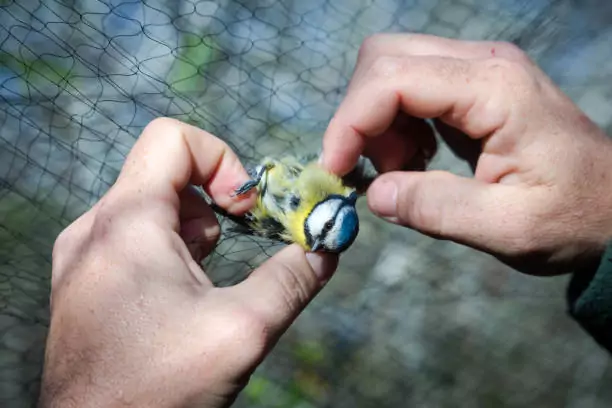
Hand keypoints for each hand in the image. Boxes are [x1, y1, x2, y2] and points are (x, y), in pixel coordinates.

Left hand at [39, 118, 337, 407]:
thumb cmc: (159, 390)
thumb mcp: (243, 330)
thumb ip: (294, 278)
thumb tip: (328, 247)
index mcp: (127, 222)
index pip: (172, 138)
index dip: (222, 160)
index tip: (246, 209)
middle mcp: (95, 228)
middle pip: (165, 172)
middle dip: (216, 200)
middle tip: (242, 239)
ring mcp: (83, 255)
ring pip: (149, 205)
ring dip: (194, 226)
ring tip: (211, 272)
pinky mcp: (83, 281)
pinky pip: (131, 237)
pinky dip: (168, 247)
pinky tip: (186, 290)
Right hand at [321, 33, 611, 274]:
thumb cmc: (575, 217)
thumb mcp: (509, 228)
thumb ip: (437, 209)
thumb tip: (374, 194)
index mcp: (495, 89)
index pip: (393, 79)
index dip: (350, 122)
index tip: (335, 169)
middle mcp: (483, 64)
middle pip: (384, 58)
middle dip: (360, 116)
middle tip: (374, 171)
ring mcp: (479, 70)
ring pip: (391, 68)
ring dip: (377, 122)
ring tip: (403, 172)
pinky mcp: (473, 85)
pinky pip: (410, 86)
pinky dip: (395, 124)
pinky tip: (417, 160)